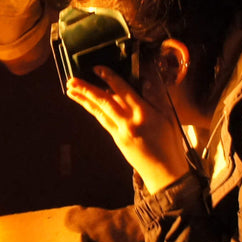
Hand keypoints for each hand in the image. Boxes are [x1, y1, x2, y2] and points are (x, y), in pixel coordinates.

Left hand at [65, 68, 190, 193]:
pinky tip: (86, 104)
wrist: (164, 172)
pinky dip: (93, 110)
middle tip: (71, 80)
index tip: (97, 68)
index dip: (109, 78)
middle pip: (104, 101)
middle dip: (86, 89)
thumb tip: (147, 78)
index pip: (123, 91)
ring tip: (70, 90)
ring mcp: (120, 132)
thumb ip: (157, 96)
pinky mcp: (117, 140)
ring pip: (99, 112)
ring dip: (83, 99)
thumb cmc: (170, 143)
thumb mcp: (169, 117)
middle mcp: (128, 122)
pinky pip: (103, 121)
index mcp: (144, 113)